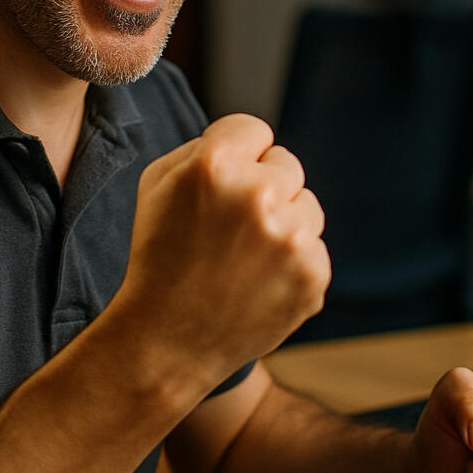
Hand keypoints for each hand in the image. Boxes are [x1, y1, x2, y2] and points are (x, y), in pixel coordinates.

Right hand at [117, 114, 329, 381]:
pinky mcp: (314, 275)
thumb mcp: (158, 185)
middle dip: (263, 187)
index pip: (255, 130)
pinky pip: (314, 247)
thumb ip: (205, 147)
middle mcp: (258, 196)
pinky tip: (257, 283)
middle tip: (229, 228)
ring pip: (306, 206)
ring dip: (283, 223)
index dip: (237, 155)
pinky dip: (292, 263)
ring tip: (242, 258)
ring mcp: (291, 238)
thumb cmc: (159, 256)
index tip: (222, 183)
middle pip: (286, 164)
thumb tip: (251, 140)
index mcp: (215, 166)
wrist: (167, 343)